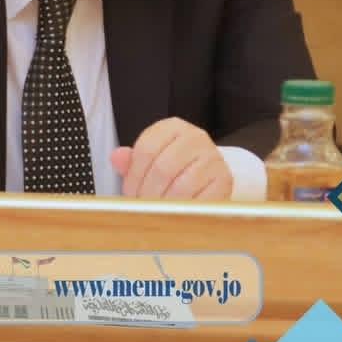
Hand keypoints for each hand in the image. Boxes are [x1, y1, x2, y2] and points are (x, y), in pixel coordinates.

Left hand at [111, 118, 232, 200]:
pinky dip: (185, 211)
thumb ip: (132, 159)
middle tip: (142, 206)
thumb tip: (117, 157)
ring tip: (156, 212)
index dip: (133, 176)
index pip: (146, 149)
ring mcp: (213, 158)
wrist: (207, 174)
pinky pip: (200, 200)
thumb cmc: (175, 166)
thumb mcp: (151, 157)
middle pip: (162, 168)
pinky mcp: (225, 180)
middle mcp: (195, 138)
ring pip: (180, 186)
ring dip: (164, 205)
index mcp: (173, 127)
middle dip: (147, 192)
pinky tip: (177, 214)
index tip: (129, 192)